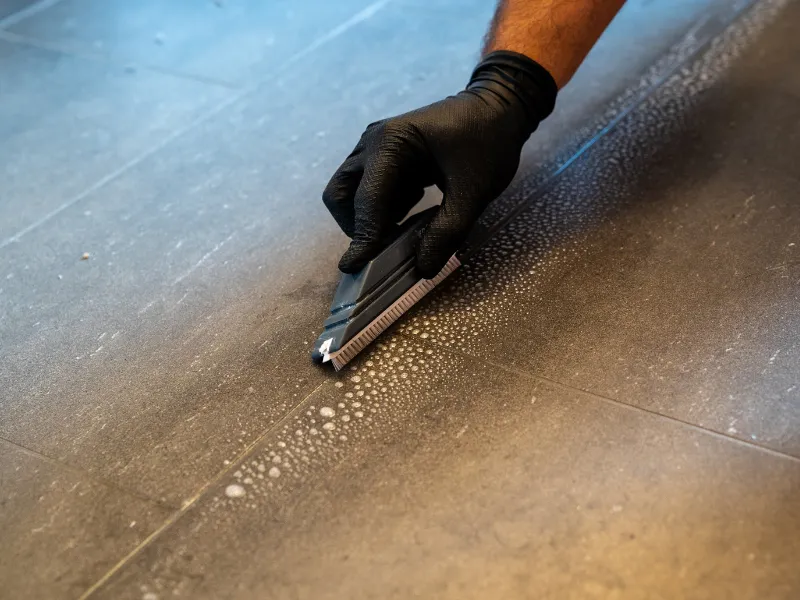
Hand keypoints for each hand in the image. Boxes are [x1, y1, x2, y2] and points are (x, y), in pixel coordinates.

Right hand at [323, 51, 556, 277]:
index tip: (354, 268)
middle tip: (382, 249)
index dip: (362, 237)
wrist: (499, 108)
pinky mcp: (384, 156)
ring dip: (369, 218)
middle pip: (341, 194)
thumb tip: (423, 269)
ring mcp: (375, 147)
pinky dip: (382, 208)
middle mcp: (372, 142)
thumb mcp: (474, 192)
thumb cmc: (489, 142)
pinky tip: (411, 211)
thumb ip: (448, 232)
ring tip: (404, 229)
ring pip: (350, 193)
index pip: (367, 200)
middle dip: (356, 226)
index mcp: (391, 143)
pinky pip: (368, 189)